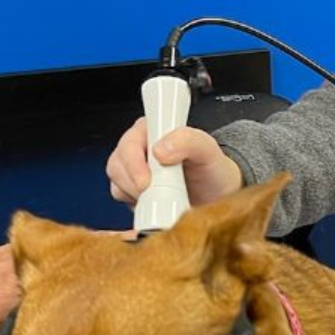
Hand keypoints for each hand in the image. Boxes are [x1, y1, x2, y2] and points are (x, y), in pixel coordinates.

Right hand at [106, 118, 242, 208]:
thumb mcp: (208, 149)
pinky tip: (153, 204)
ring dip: (135, 195)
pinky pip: (121, 198)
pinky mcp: (133, 190)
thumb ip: (188, 140)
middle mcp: (139, 147)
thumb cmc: (212, 169)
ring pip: (117, 182)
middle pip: (118, 163)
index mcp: (154, 129)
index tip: (147, 180)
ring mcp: (134, 169)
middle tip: (156, 193)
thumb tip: (160, 150)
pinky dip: (135, 205)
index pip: (130, 140)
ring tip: (161, 197)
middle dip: (134, 183)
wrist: (217, 195)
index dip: (133, 161)